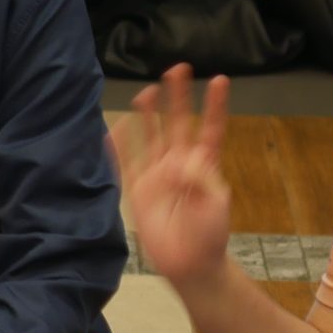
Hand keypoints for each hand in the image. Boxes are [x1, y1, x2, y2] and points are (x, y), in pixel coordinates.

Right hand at [115, 64, 233, 289]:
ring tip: (146, 91)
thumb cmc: (209, 235)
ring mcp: (157, 176)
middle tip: (177, 68)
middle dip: (177, 98)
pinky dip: (119, 147)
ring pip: (151, 138)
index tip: (218, 80)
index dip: (214, 106)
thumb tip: (180, 161)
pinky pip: (126, 164)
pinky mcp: (139, 192)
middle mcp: (180, 164)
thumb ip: (201, 179)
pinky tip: (114, 128)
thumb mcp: (215, 204)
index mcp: (204, 165)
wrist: (190, 264)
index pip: (211, 129)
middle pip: (178, 124)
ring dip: (149, 115)